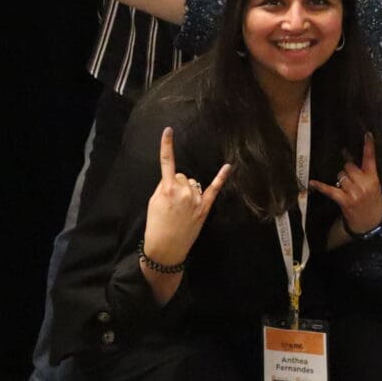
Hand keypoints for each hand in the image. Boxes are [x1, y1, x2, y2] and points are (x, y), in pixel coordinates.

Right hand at [143, 128, 230, 267]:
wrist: (165, 249)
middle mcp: (184, 191)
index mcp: (167, 189)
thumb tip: (172, 178)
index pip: (166, 163)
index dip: (166, 145)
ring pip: (193, 183)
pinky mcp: (205, 207)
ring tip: (181, 209)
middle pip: (182, 176)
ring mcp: (196, 199)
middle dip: (176, 184)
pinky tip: (228, 166)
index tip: (168, 130)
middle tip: (170, 203)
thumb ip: (163, 187)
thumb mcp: (153, 203)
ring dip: (188, 190)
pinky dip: (221, 177)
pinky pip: (214, 189)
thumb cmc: (156, 226)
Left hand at [308, 133, 381, 236]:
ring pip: (341, 175)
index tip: (367, 134)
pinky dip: (321, 186)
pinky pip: (330, 190)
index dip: (369, 146)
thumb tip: (351, 162)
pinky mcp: (345, 200)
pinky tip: (312, 183)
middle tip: (350, 175)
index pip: (371, 159)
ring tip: (346, 186)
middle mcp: (364, 184)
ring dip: (341, 178)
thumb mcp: (376, 188)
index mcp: (373, 179)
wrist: (370, 224)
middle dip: (347, 168)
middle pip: (349, 166)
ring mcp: (354, 192)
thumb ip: (367, 175)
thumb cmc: (373, 204)